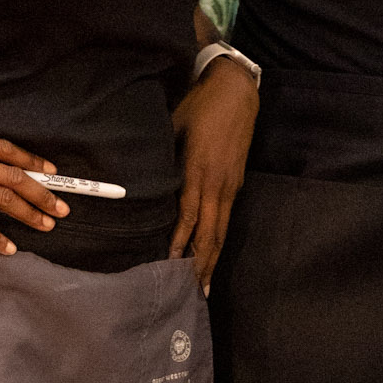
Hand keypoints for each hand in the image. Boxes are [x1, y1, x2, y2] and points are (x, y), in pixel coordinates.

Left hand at [169, 58, 258, 292]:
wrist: (236, 91)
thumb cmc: (198, 106)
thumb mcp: (173, 127)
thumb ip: (163, 158)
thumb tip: (144, 182)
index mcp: (197, 170)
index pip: (188, 216)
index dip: (181, 242)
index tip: (171, 265)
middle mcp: (216, 184)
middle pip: (210, 233)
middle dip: (202, 264)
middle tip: (194, 291)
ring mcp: (230, 185)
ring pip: (221, 230)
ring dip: (213, 258)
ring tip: (205, 284)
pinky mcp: (237, 183)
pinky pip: (227, 218)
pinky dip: (219, 240)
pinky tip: (213, 253)